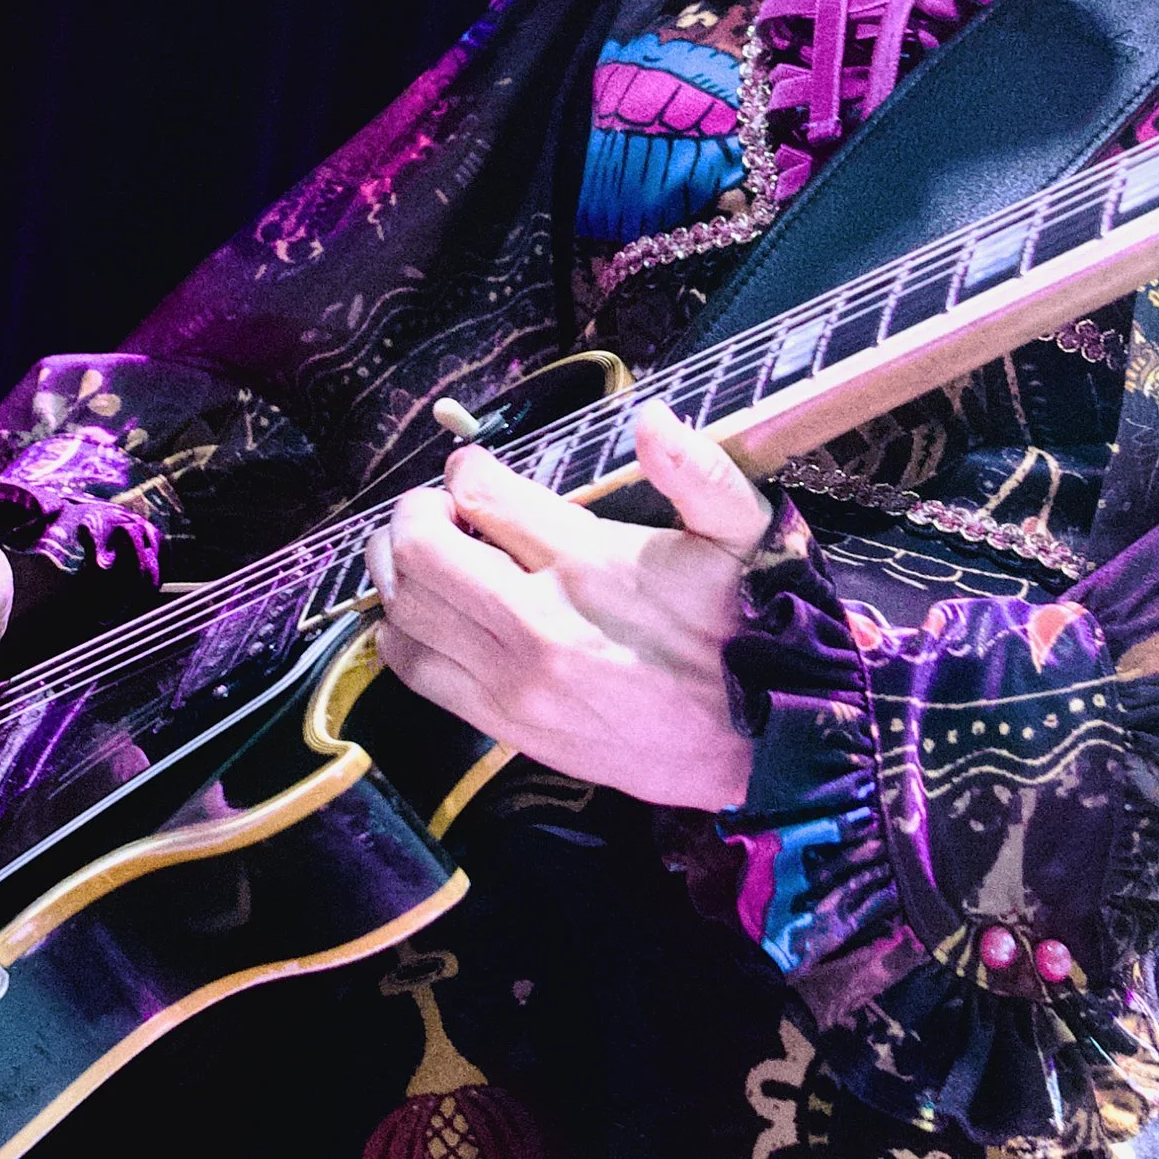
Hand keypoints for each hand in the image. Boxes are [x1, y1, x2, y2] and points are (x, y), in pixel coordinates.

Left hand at [364, 399, 767, 810]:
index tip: (476, 470)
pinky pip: (416, 672)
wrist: (758, 742)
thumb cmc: (742, 625)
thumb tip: (651, 417)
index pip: (480, 494)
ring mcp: (513, 679)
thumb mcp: (743, 532)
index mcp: (586, 562)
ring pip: (406, 610)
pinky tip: (427, 614)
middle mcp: (536, 620)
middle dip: (415, 513)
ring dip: (400, 570)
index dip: (465, 469)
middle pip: (421, 551)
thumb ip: (699, 470)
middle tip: (438, 508)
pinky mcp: (504, 724)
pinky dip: (401, 634)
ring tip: (428, 555)